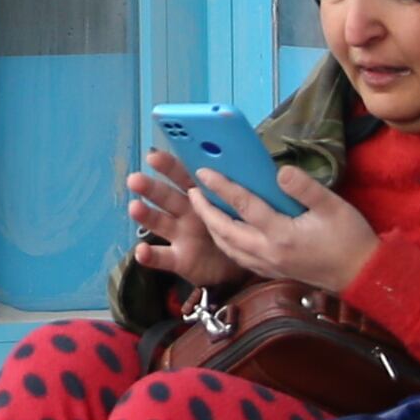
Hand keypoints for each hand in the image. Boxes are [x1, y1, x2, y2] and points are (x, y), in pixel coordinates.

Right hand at [122, 149, 240, 289]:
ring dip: (145, 215)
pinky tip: (141, 252)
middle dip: (149, 187)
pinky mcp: (178, 258)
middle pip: (165, 196)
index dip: (168, 165)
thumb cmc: (242, 226)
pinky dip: (150, 255)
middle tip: (135, 179)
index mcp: (200, 194)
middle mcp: (185, 211)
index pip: (182, 175)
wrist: (241, 264)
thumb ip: (253, 189)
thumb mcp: (248, 205)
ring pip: (159, 222)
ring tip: (135, 208)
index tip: (153, 155)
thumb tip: (284, 173)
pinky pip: (162, 257)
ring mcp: (179, 235)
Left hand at [181, 161, 380, 296]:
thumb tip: (279, 171)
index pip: (243, 206)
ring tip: (203, 209)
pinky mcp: (272, 272)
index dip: (221, 187)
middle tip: (193, 191)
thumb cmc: (350, 239)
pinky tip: (224, 233)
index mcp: (281, 234)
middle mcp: (268, 252)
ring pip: (228, 247)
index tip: (203, 172)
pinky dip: (225, 243)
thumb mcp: (333, 207)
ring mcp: (268, 265)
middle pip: (225, 230)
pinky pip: (238, 258)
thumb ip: (304, 188)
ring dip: (212, 228)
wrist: (361, 276)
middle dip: (205, 210)